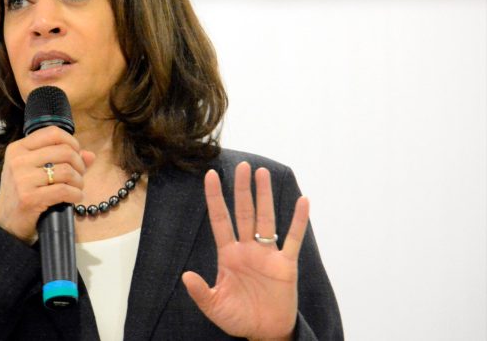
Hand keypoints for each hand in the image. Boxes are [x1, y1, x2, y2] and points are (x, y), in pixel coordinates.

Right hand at [0, 126, 94, 242]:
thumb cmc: (24, 193)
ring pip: (67, 171)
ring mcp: (22, 179)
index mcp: (18, 148)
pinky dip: (76, 194)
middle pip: (64, 151)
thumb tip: (89, 155)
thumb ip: (62, 159)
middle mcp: (18, 160)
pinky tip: (75, 198)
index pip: (53, 133)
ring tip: (77, 188)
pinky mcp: (29, 198)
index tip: (77, 155)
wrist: (6, 223)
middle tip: (79, 176)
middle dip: (79, 164)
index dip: (72, 142)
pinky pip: (64, 190)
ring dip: (79, 182)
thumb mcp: (36, 170)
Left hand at [182, 162, 309, 340]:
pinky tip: (303, 201)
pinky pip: (293, 239)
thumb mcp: (214, 306)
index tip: (210, 175)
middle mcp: (247, 249)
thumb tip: (186, 276)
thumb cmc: (238, 318)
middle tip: (242, 165)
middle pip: (244, 212)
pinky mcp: (286, 265)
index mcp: (228, 255)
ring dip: (264, 196)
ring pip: (266, 219)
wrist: (264, 333)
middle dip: (242, 189)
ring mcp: (267, 255)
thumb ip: (200, 292)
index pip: (220, 220)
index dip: (215, 198)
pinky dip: (299, 221)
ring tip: (262, 173)